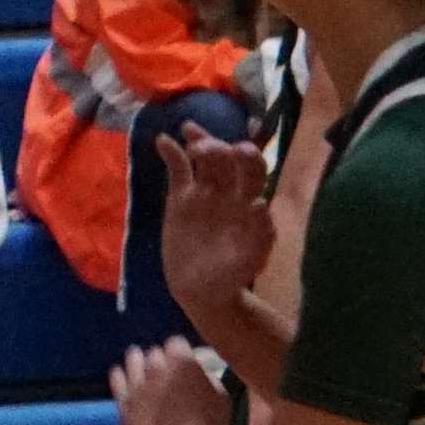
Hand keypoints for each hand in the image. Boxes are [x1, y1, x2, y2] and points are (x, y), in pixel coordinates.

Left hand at [107, 336, 242, 424]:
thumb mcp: (221, 394)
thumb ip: (206, 376)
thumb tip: (198, 371)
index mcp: (182, 362)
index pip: (175, 343)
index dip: (180, 350)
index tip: (182, 357)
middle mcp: (156, 369)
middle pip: (153, 353)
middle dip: (160, 358)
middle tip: (165, 368)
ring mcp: (137, 388)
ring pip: (132, 362)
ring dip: (138, 362)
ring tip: (139, 363)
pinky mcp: (125, 407)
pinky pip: (117, 384)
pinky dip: (120, 377)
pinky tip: (120, 375)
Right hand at [151, 129, 274, 319]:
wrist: (203, 290)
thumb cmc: (233, 274)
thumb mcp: (251, 260)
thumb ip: (260, 234)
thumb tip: (262, 203)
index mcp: (248, 202)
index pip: (254, 169)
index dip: (249, 157)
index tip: (239, 153)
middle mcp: (228, 191)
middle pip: (227, 157)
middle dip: (220, 146)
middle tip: (206, 150)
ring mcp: (203, 192)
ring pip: (203, 158)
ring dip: (200, 141)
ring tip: (189, 133)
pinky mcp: (180, 198)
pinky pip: (176, 170)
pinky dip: (170, 152)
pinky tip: (162, 140)